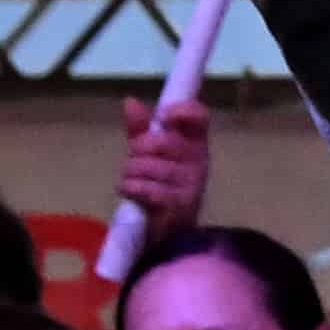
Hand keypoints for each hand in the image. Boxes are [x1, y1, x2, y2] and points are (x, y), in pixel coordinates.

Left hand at [117, 98, 213, 234]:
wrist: (168, 228)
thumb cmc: (159, 184)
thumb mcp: (148, 153)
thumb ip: (140, 128)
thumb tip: (130, 101)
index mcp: (196, 143)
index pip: (200, 116)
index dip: (181, 111)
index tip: (162, 117)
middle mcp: (199, 161)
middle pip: (164, 141)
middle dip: (138, 149)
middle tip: (133, 159)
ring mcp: (192, 184)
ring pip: (151, 166)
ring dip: (130, 172)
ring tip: (130, 180)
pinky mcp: (180, 205)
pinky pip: (148, 189)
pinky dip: (130, 187)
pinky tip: (129, 190)